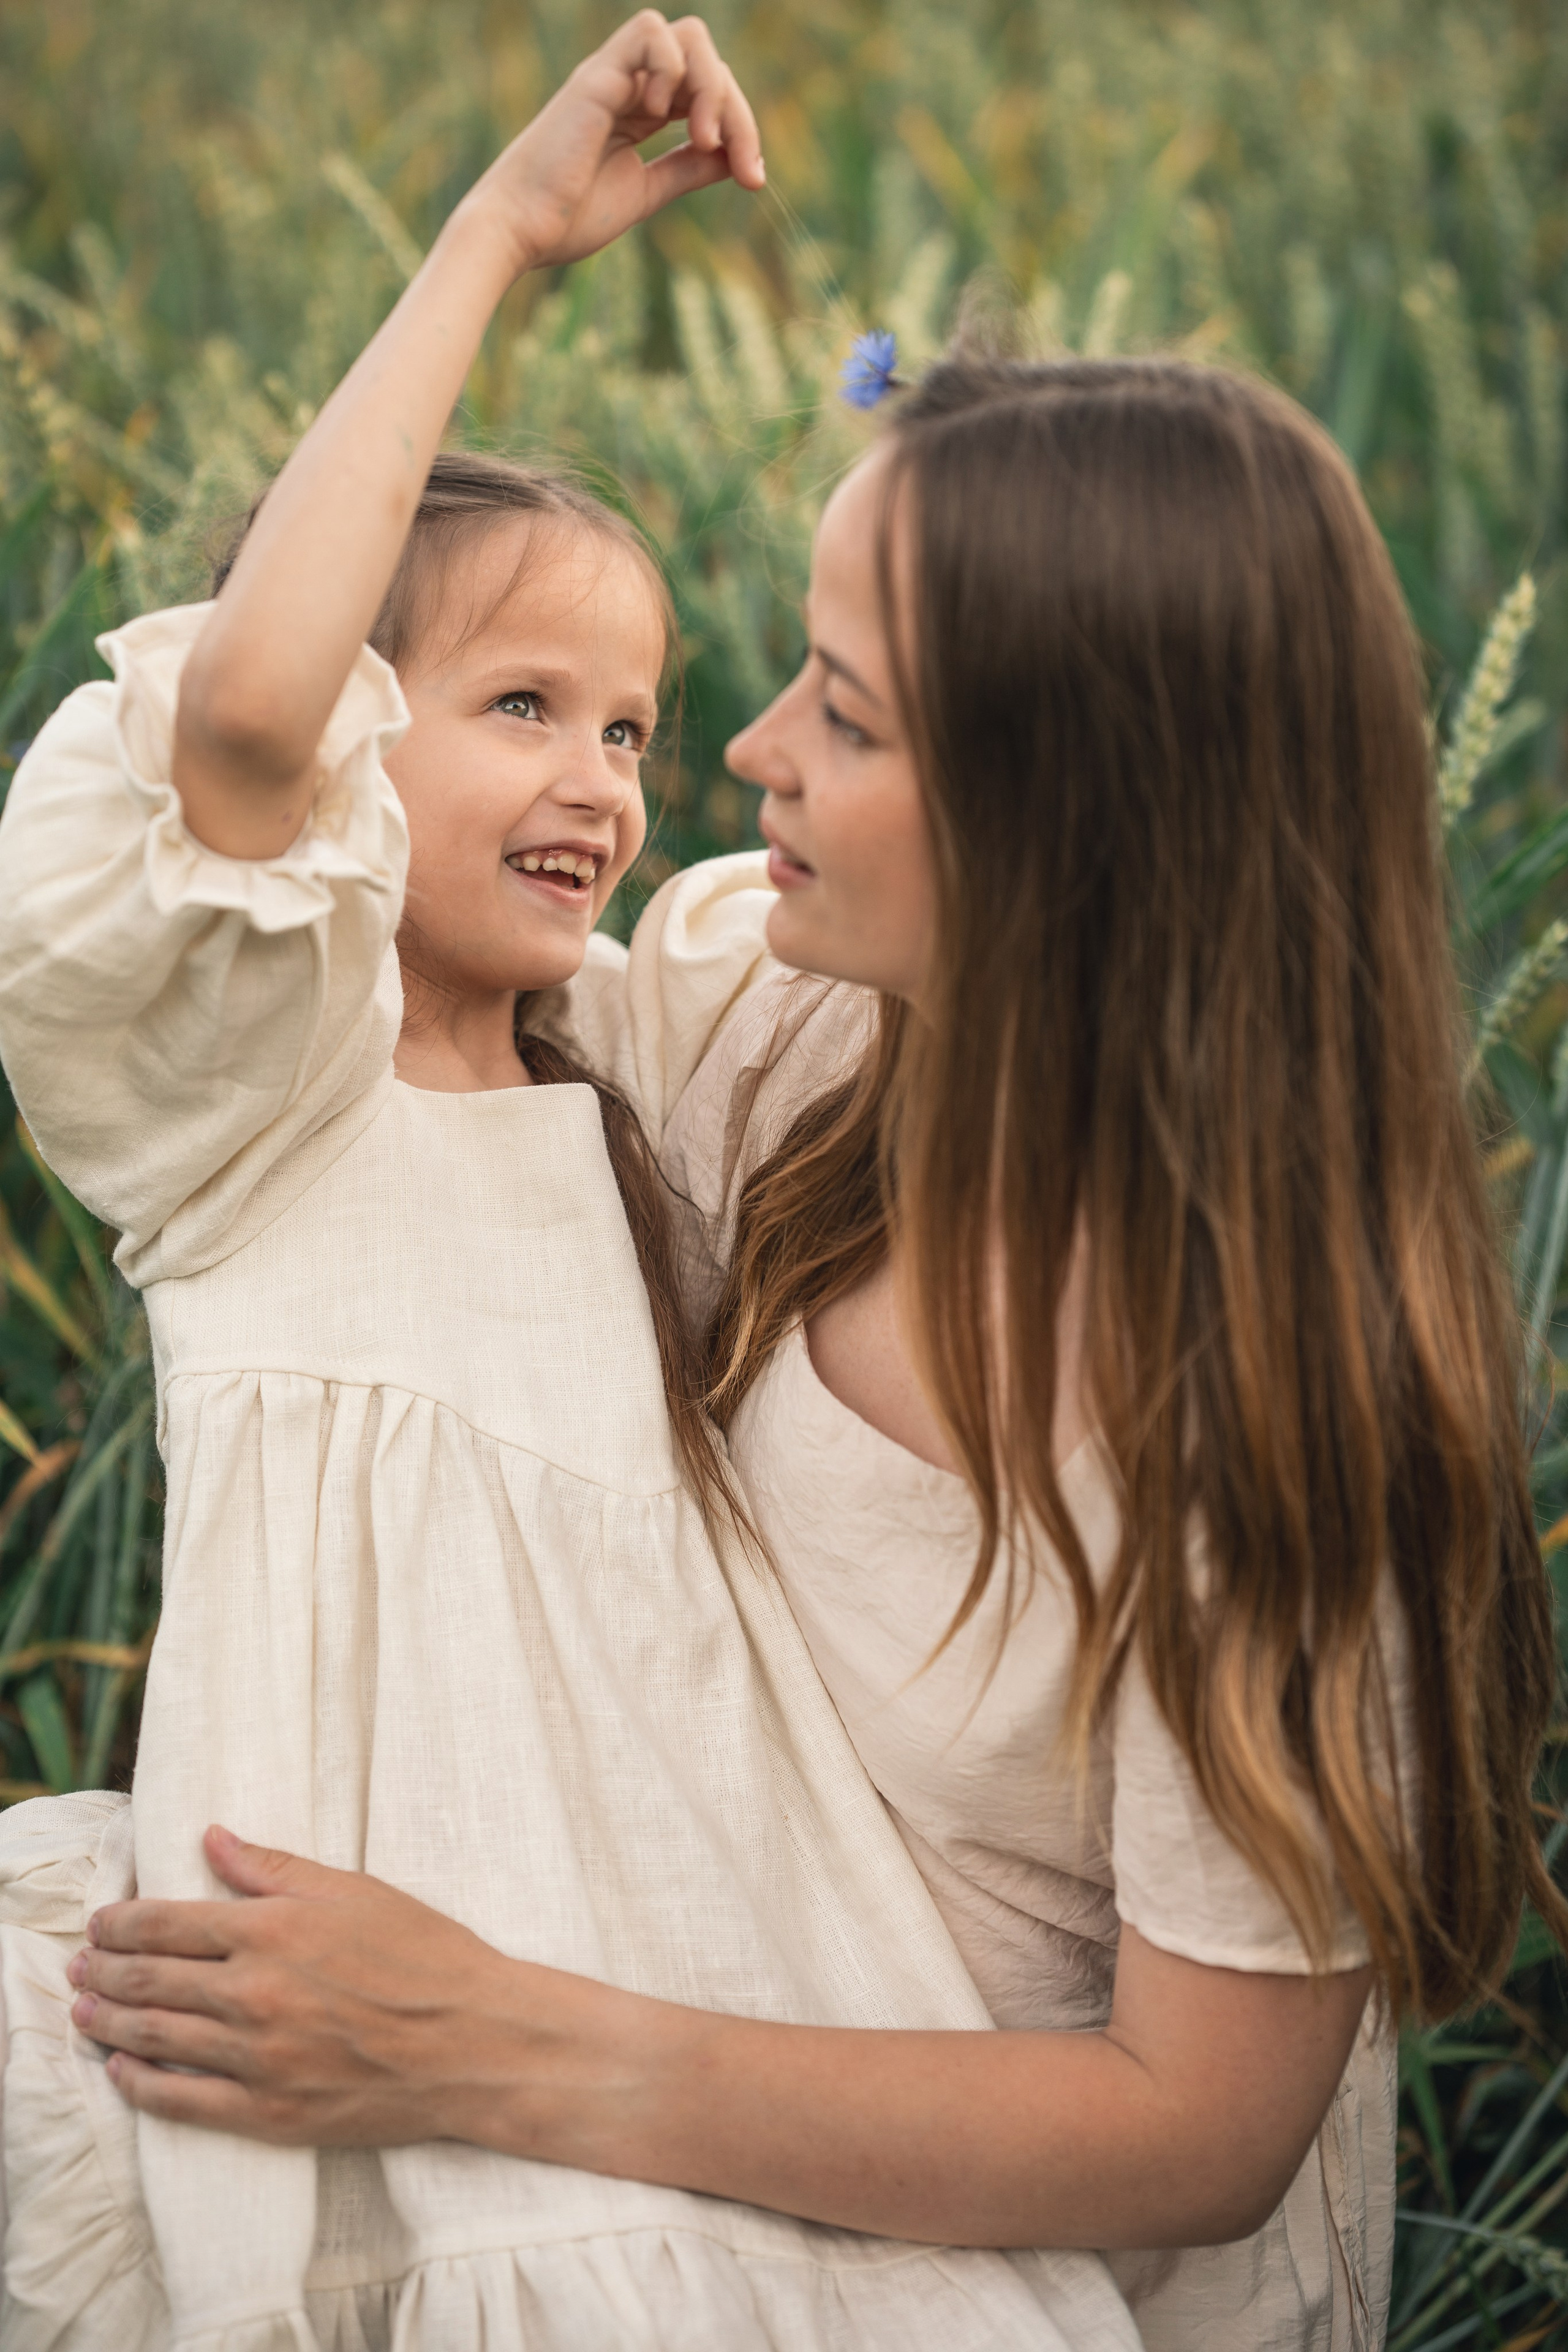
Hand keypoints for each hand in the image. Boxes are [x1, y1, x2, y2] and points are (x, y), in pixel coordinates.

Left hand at [65, 1824, 564, 2145]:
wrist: (475, 2042)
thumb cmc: (426, 1956)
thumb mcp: (355, 1891)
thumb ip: (274, 1867)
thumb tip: (212, 1839)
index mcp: (274, 1930)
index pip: (168, 1922)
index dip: (122, 1921)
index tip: (100, 1921)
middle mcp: (254, 1993)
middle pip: (149, 1980)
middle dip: (102, 1970)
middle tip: (78, 1965)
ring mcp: (257, 2059)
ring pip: (154, 2040)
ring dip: (107, 2023)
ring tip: (83, 2011)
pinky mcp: (268, 2113)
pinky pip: (182, 2103)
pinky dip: (140, 2086)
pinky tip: (121, 2072)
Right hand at [465, 11, 764, 278]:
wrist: (522, 231)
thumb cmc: (569, 219)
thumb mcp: (645, 192)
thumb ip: (686, 170)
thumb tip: (734, 159)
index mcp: (640, 111)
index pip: (708, 93)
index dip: (741, 128)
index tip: (753, 178)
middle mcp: (630, 86)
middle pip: (709, 64)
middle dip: (740, 113)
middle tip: (744, 167)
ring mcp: (613, 75)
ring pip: (689, 37)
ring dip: (713, 87)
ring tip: (705, 139)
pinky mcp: (597, 75)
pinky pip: (651, 32)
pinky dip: (673, 68)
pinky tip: (664, 114)